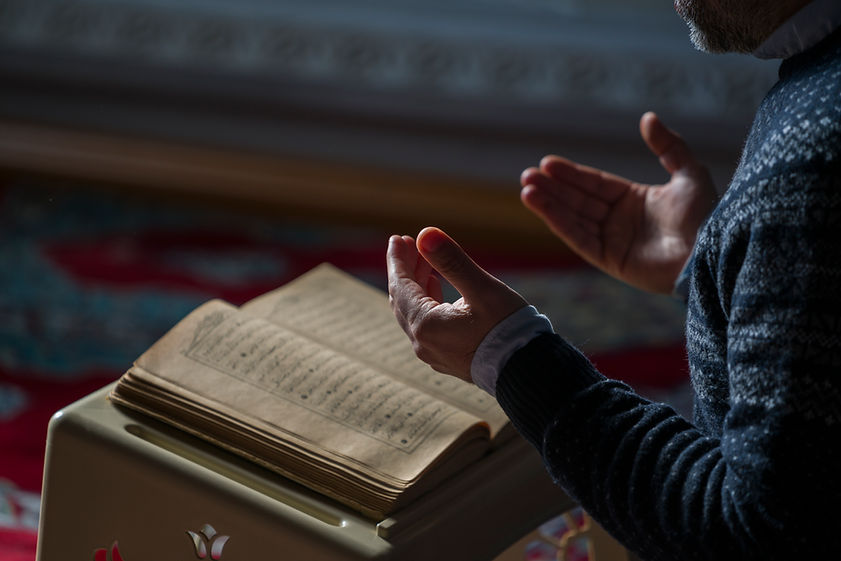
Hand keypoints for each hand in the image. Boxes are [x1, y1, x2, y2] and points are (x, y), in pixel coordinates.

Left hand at [387, 227, 526, 381]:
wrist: (527, 370)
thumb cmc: (507, 328)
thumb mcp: (481, 289)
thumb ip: (452, 261)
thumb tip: (425, 234)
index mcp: (426, 325)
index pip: (400, 286)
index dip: (397, 260)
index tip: (397, 238)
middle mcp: (423, 343)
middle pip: (403, 299)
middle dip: (405, 269)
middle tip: (408, 243)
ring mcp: (433, 354)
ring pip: (414, 312)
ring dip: (416, 285)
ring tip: (424, 261)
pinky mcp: (447, 358)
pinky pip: (425, 326)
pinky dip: (426, 302)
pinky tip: (434, 288)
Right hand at [520, 112, 717, 293]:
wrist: (710, 254)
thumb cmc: (706, 216)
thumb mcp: (689, 173)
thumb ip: (668, 146)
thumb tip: (647, 117)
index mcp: (635, 200)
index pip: (594, 184)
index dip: (571, 174)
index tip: (547, 163)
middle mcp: (620, 220)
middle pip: (578, 200)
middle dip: (552, 188)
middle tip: (527, 175)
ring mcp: (613, 241)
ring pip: (573, 218)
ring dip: (548, 204)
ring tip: (525, 189)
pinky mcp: (609, 260)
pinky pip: (578, 237)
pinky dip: (558, 222)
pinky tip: (540, 207)